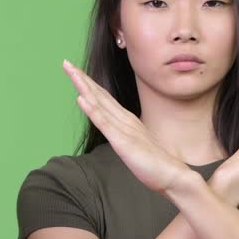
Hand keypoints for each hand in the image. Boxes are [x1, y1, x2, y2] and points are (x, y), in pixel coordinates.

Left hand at [64, 60, 194, 193]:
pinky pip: (104, 123)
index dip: (89, 84)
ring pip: (100, 103)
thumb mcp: (136, 146)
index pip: (104, 99)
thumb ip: (127, 137)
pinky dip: (92, 109)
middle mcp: (124, 120)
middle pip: (100, 95)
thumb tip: (118, 133)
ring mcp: (124, 129)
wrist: (172, 175)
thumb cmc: (155, 164)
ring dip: (84, 87)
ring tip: (71, 71)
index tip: (75, 72)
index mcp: (127, 120)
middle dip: (82, 79)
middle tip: (66, 63)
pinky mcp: (123, 141)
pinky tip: (81, 98)